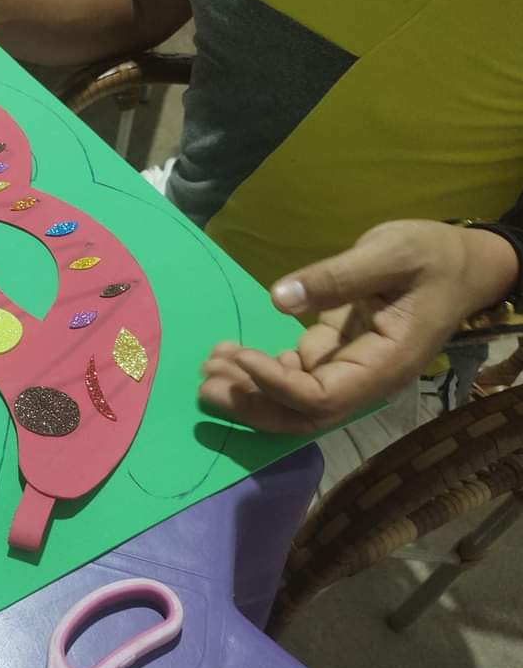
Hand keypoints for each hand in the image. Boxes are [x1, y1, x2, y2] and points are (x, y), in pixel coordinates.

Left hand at [198, 220, 518, 433]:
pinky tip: (230, 352)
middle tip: (204, 385)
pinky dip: (261, 367)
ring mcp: (350, 369)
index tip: (241, 359)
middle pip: (303, 414)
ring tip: (208, 366)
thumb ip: (338, 277)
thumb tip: (280, 297)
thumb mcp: (391, 254)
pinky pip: (295, 374)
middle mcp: (365, 378)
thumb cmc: (433, 256)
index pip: (323, 397)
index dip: (278, 386)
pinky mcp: (338, 355)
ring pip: (293, 398)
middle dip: (252, 404)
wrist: (463, 263)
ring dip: (249, 388)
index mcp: (385, 364)